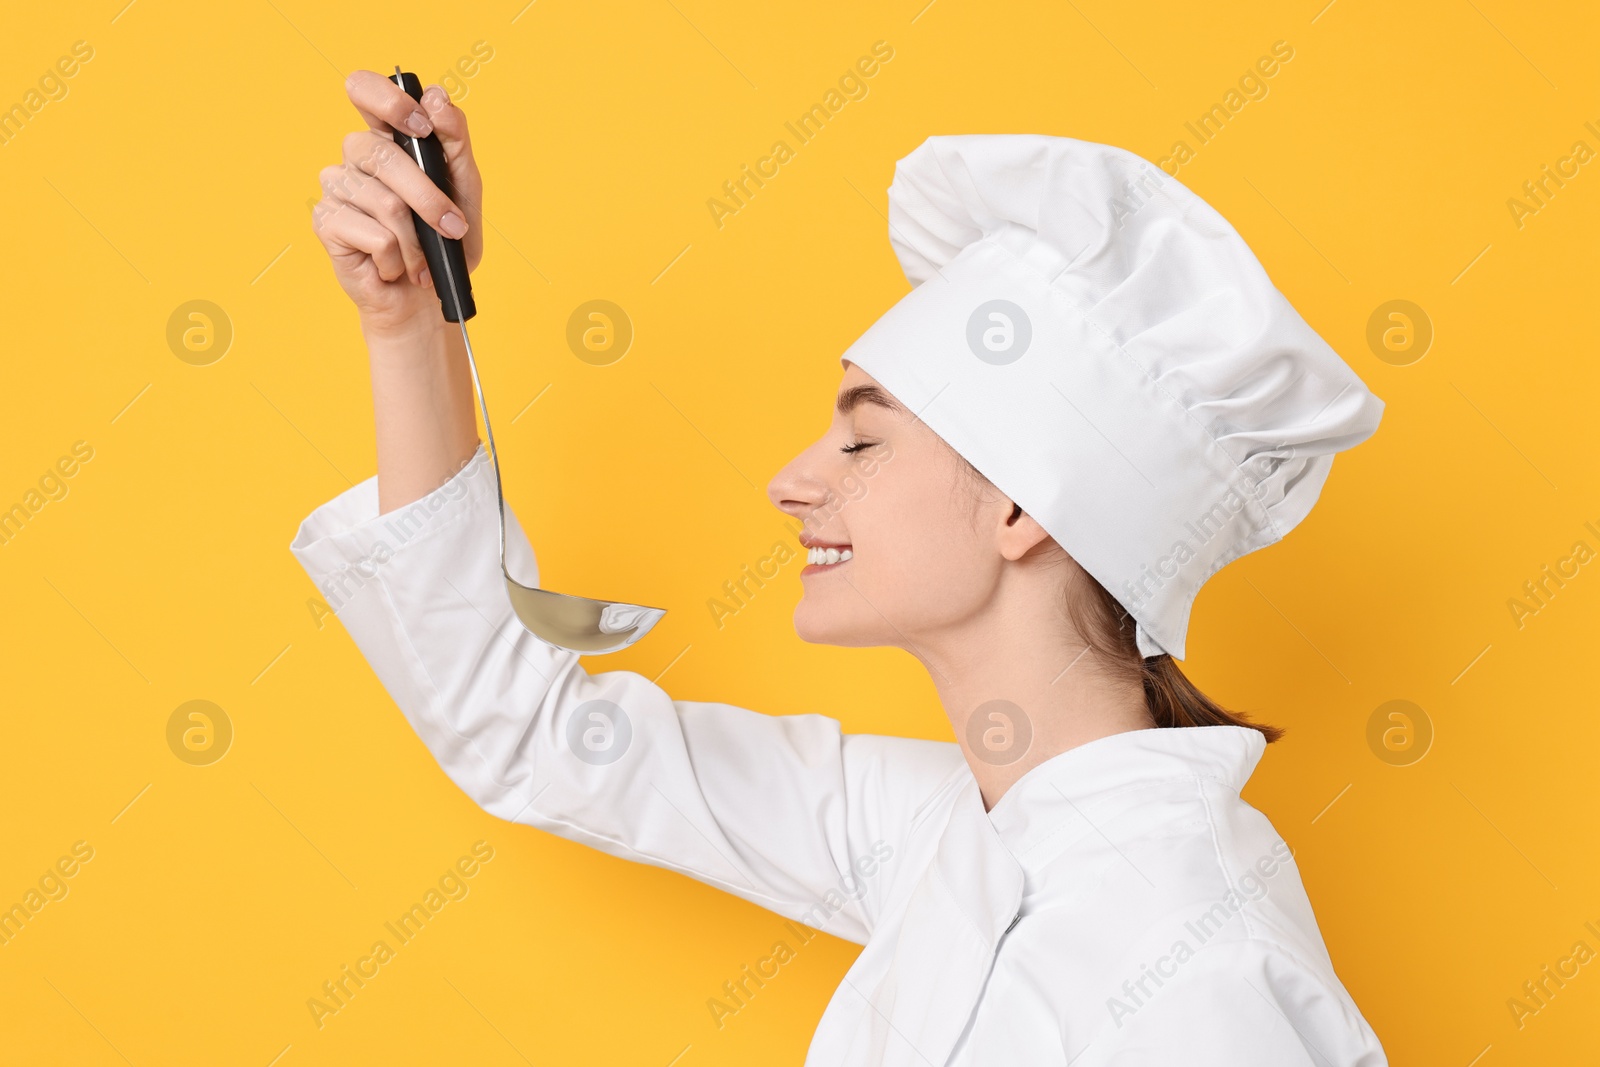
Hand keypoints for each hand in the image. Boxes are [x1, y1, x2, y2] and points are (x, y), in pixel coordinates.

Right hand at [312, 70, 484, 334]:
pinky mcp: (326, 221)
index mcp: (386, 136)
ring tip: (421, 259)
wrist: (427, 296)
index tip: (422, 128)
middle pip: (384, 157)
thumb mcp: (464, 188)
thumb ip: (455, 141)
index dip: (389, 102)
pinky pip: (374, 235)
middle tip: (452, 228)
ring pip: (385, 203)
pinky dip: (397, 259)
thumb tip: (438, 98)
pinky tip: (392, 265)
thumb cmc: (443, 240)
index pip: (365, 90)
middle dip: (428, 200)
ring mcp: (337, 186)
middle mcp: (356, 155)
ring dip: (417, 242)